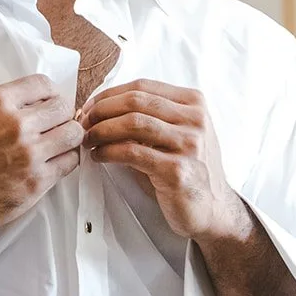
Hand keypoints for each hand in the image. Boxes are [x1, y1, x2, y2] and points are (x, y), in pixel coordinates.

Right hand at [0, 76, 82, 270]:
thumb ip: (7, 105)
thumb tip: (39, 101)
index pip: (44, 84)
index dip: (50, 94)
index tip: (48, 105)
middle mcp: (16, 124)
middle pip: (63, 108)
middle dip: (62, 116)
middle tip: (55, 126)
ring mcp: (29, 153)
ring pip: (73, 133)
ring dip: (68, 138)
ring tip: (58, 144)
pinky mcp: (37, 180)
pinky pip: (70, 161)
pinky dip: (66, 160)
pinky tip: (54, 162)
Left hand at [80, 80, 249, 242]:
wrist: (212, 208)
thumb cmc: (187, 170)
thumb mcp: (175, 133)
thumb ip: (150, 116)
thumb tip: (101, 109)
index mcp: (194, 103)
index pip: (142, 87)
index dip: (109, 95)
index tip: (89, 107)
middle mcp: (195, 119)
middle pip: (135, 101)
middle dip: (102, 110)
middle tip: (83, 123)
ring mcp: (189, 144)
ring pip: (133, 123)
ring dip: (102, 131)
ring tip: (88, 140)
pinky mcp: (178, 170)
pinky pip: (133, 153)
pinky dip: (108, 152)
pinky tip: (98, 156)